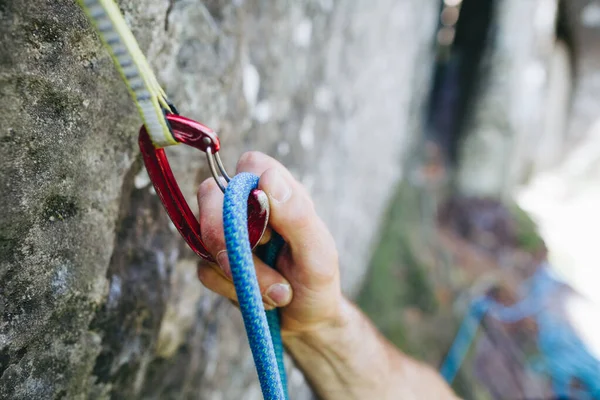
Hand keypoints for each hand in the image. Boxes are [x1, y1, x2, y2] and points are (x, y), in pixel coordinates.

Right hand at [196, 151, 343, 334]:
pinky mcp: (213, 262)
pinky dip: (234, 290)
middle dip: (233, 240)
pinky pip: (205, 270)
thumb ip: (295, 214)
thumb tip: (267, 177)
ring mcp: (227, 234)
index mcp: (278, 193)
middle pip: (211, 197)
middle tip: (265, 268)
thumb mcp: (317, 251)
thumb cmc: (317, 281)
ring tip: (279, 293)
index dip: (249, 186)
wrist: (305, 324)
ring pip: (206, 238)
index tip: (268, 223)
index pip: (250, 164)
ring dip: (242, 274)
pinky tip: (261, 299)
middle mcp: (247, 207)